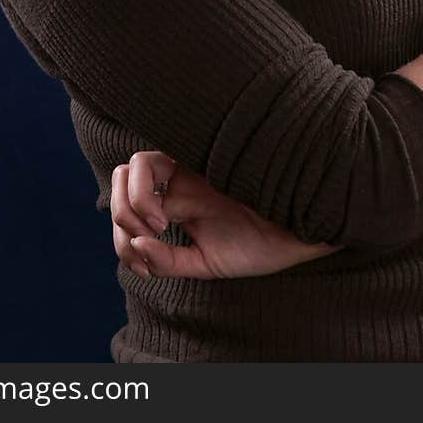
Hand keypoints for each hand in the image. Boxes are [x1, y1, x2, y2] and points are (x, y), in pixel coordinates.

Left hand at [111, 151, 344, 280]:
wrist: (302, 231)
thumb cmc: (261, 244)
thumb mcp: (206, 263)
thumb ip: (170, 260)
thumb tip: (136, 246)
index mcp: (181, 198)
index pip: (130, 197)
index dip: (123, 224)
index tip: (146, 248)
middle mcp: (182, 178)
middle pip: (124, 176)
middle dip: (120, 211)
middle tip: (145, 237)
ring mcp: (192, 167)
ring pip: (134, 165)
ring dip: (128, 206)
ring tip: (155, 230)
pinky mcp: (203, 159)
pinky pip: (155, 165)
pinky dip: (140, 199)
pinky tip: (160, 228)